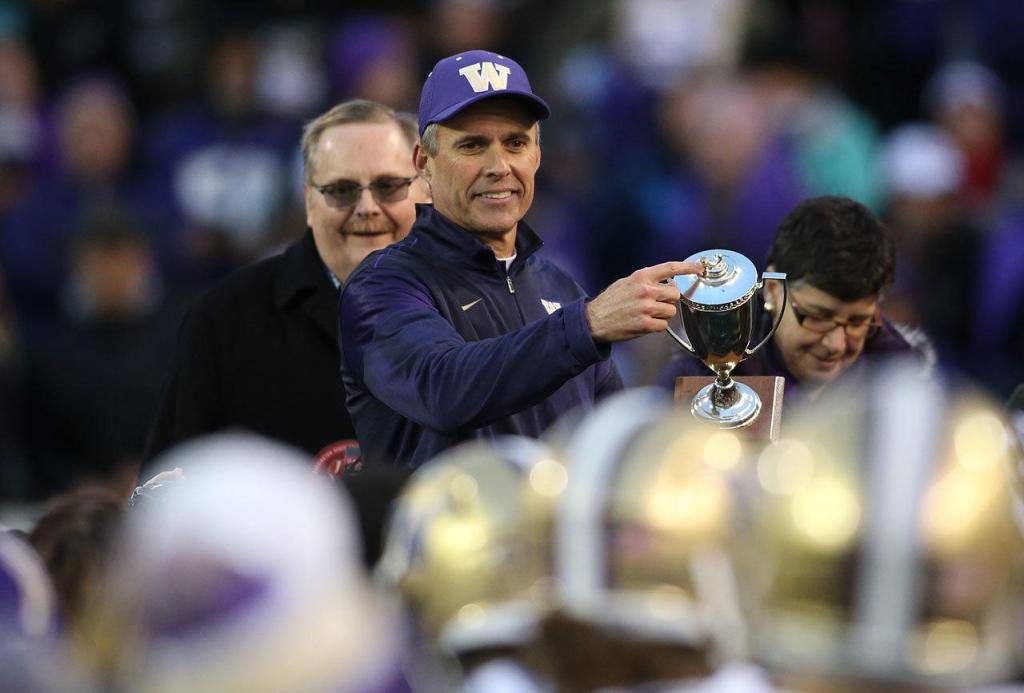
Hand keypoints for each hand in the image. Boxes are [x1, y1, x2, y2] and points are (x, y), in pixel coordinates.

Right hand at [586, 261, 703, 342]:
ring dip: (663, 314)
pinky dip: (656, 326)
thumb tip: (666, 282)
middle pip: (675, 294)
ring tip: (647, 315)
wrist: (594, 320)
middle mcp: (645, 290)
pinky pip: (663, 325)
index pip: (670, 268)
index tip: (699, 268)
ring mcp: (646, 308)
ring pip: (671, 311)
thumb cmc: (610, 302)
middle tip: (656, 304)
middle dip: (669, 300)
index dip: (687, 267)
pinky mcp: (645, 324)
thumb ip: (646, 281)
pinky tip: (644, 323)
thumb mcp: (626, 282)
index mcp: (641, 277)